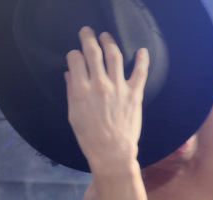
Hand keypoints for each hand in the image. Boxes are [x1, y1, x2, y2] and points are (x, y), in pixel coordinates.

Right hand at [65, 28, 148, 172]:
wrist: (112, 154)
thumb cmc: (90, 138)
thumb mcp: (73, 116)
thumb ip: (72, 92)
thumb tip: (70, 74)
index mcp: (81, 90)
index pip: (75, 59)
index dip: (74, 55)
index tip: (76, 57)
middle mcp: (99, 85)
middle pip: (93, 51)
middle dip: (88, 38)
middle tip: (87, 33)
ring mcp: (118, 88)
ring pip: (114, 55)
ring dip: (109, 42)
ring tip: (106, 37)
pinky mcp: (134, 95)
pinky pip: (140, 72)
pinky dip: (142, 59)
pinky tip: (142, 51)